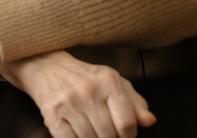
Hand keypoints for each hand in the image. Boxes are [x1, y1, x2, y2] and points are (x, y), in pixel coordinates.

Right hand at [0, 50, 155, 137]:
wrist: (47, 66)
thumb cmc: (83, 76)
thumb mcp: (113, 82)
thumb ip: (135, 102)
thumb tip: (149, 120)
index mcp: (108, 81)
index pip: (127, 124)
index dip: (128, 136)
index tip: (123, 135)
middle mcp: (88, 90)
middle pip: (109, 135)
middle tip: (104, 131)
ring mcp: (69, 102)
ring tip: (89, 128)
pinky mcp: (51, 113)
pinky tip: (75, 130)